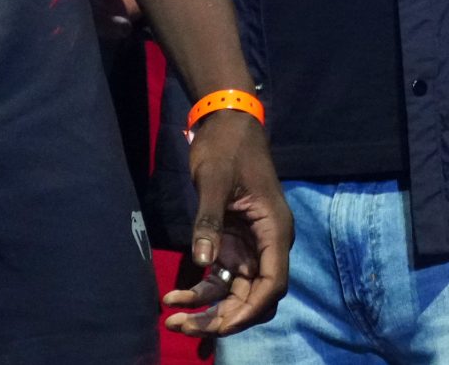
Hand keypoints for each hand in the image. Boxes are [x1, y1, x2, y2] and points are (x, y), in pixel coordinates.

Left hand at [163, 110, 292, 336]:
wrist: (226, 122)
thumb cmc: (227, 147)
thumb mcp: (214, 180)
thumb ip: (208, 221)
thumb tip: (202, 262)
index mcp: (274, 230)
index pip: (272, 282)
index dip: (249, 310)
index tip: (220, 326)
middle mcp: (267, 244)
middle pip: (254, 296)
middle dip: (224, 318)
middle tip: (186, 327)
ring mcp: (250, 246)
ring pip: (236, 293)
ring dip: (209, 311)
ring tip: (174, 319)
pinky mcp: (233, 243)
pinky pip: (220, 278)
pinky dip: (200, 291)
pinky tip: (173, 297)